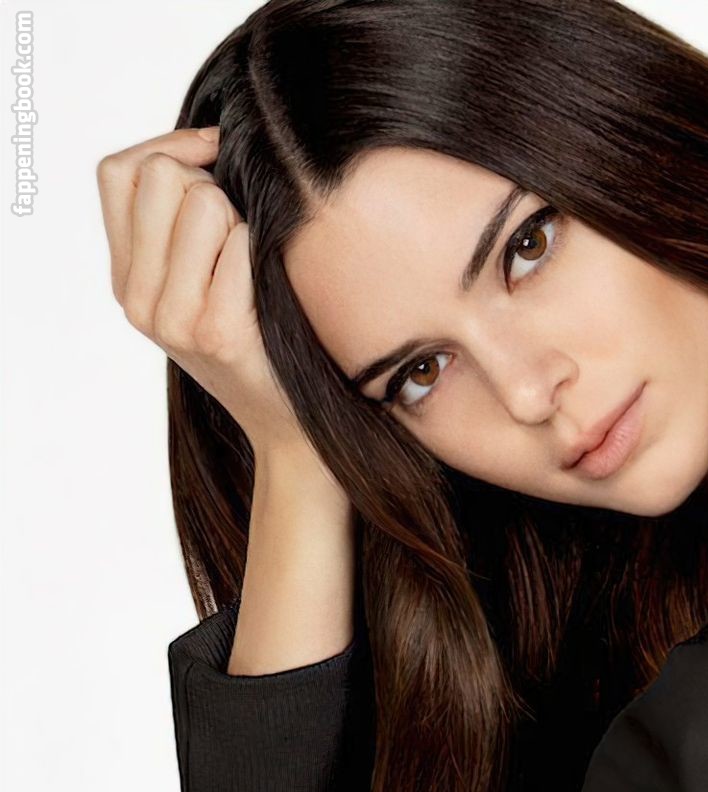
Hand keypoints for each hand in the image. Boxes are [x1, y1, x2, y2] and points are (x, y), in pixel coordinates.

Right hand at [95, 123, 310, 459]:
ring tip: (251, 268)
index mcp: (125, 280)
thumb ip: (179, 225)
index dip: (169, 146)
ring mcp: (172, 319)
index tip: (214, 158)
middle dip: (212, 188)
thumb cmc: (260, 341)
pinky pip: (242, 245)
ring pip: (204, 204)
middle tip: (238, 235)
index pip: (117, 172)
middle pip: (163, 177)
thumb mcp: (199, 284)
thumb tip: (203, 145)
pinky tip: (268, 289)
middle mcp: (136, 298)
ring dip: (240, 221)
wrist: (290, 429)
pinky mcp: (216, 333)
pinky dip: (263, 253)